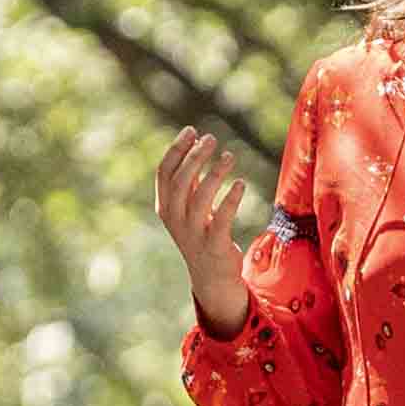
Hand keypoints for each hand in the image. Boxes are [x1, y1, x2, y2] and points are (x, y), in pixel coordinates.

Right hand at [152, 126, 252, 333]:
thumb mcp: (188, 208)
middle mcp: (175, 220)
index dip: (176, 149)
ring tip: (230, 156)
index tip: (192, 130)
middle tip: (211, 139)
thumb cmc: (200, 233)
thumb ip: (189, 181)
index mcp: (165, 207)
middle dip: (195, 157)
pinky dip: (231, 199)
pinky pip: (221, 218)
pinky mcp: (214, 245)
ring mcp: (193, 233)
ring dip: (215, 173)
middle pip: (181, 181)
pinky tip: (240, 183)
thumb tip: (194, 145)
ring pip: (200, 198)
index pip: (164, 173)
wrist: (211, 275)